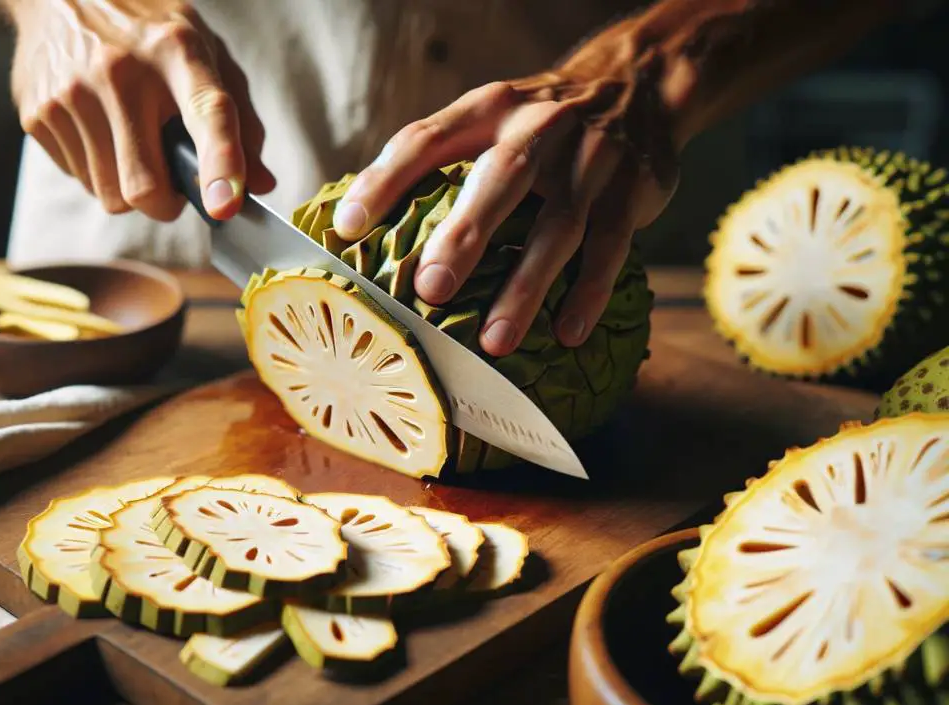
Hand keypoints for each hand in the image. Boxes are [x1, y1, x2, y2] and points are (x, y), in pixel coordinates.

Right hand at [7, 0, 274, 220]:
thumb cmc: (148, 31)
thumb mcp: (204, 53)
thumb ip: (240, 120)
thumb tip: (260, 185)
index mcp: (177, 50)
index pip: (206, 112)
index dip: (220, 163)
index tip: (225, 204)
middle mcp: (120, 71)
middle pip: (143, 186)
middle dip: (165, 203)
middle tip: (173, 185)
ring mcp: (72, 92)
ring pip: (109, 195)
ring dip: (128, 188)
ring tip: (131, 144)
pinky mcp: (38, 112)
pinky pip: (79, 179)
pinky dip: (96, 172)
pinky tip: (99, 132)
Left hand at [331, 35, 680, 356]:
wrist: (639, 82)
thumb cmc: (538, 123)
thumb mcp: (490, 117)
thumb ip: (438, 159)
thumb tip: (359, 223)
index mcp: (489, 108)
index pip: (427, 139)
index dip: (385, 181)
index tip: (347, 227)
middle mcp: (540, 127)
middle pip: (502, 179)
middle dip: (466, 236)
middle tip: (432, 290)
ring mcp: (592, 160)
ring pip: (560, 227)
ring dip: (527, 287)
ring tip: (495, 341)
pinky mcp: (632, 191)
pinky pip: (610, 249)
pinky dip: (589, 292)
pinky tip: (567, 333)